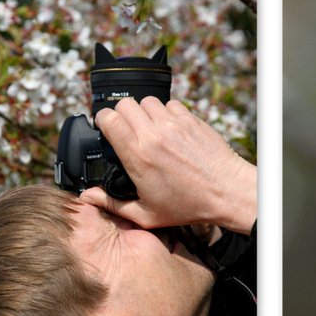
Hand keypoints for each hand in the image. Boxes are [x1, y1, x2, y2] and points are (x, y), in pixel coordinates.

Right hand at [80, 97, 255, 233]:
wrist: (228, 193)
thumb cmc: (190, 206)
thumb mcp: (147, 214)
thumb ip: (114, 204)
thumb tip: (87, 197)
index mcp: (138, 156)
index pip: (108, 118)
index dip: (103, 120)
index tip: (107, 129)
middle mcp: (154, 135)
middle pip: (124, 104)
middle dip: (122, 114)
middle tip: (129, 130)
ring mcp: (174, 125)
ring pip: (147, 101)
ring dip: (145, 112)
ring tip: (151, 129)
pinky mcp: (192, 120)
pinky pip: (171, 104)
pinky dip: (168, 113)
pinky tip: (172, 129)